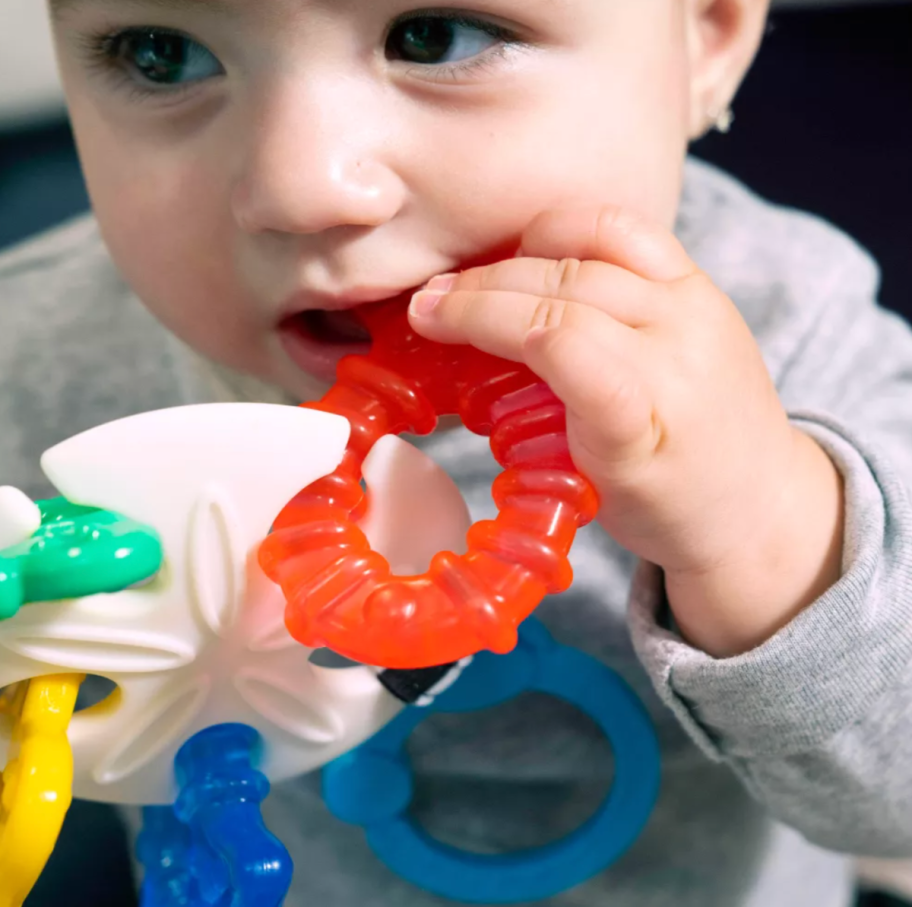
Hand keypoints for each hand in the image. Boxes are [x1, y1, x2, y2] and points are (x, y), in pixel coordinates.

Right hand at [409, 206, 843, 655]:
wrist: (759, 499)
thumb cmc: (670, 506)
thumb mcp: (595, 490)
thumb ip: (540, 426)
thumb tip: (466, 367)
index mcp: (649, 412)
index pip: (558, 338)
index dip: (482, 318)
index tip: (426, 321)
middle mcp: (681, 343)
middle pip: (565, 284)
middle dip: (482, 287)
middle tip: (427, 302)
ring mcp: (696, 302)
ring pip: (594, 242)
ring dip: (521, 251)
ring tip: (475, 277)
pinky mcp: (699, 281)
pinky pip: (629, 230)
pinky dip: (571, 229)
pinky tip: (533, 252)